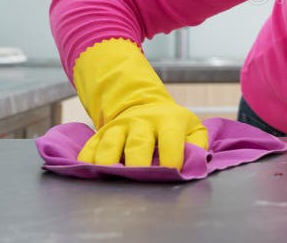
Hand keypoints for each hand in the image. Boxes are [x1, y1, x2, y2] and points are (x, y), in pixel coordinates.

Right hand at [77, 101, 207, 168]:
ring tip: (112, 178)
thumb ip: (198, 144)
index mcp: (167, 121)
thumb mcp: (192, 128)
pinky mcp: (100, 134)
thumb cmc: (172, 124)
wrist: (145, 106)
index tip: (172, 173)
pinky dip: (88, 162)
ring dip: (109, 164)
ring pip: (110, 145)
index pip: (170, 140)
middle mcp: (141, 122)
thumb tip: (196, 163)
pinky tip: (92, 174)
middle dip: (138, 165)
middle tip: (139, 180)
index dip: (171, 159)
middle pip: (138, 144)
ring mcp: (118, 127)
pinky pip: (90, 149)